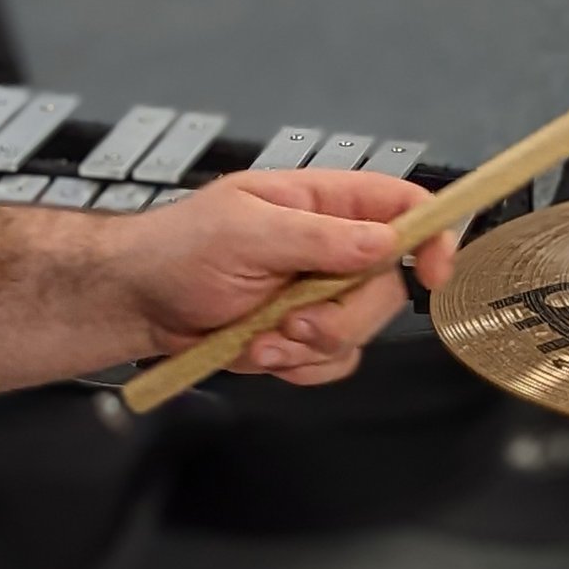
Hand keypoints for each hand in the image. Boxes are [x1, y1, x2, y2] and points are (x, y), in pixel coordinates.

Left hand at [113, 170, 460, 386]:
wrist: (136, 302)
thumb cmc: (176, 249)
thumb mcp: (245, 230)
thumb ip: (319, 236)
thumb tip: (385, 241)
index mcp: (322, 202)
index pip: (403, 208)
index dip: (431, 236)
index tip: (432, 273)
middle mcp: (330, 247)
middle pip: (387, 285)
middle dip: (344, 315)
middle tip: (295, 320)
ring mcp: (318, 295)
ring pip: (360, 331)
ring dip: (309, 344)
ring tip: (258, 336)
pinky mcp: (303, 336)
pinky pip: (332, 361)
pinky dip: (297, 366)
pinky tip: (258, 350)